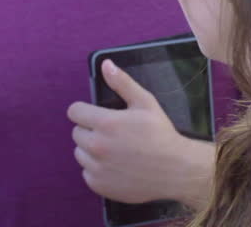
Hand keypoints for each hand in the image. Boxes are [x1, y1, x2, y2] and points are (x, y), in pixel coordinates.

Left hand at [67, 60, 212, 206]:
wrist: (176, 170)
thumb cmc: (161, 134)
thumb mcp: (145, 103)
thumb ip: (122, 82)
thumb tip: (105, 65)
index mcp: (105, 123)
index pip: (74, 112)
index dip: (84, 111)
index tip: (94, 114)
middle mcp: (97, 146)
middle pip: (76, 133)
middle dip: (90, 130)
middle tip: (111, 133)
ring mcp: (97, 168)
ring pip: (80, 154)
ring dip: (91, 150)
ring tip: (114, 150)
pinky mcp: (99, 185)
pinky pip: (87, 173)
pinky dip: (97, 170)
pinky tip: (115, 166)